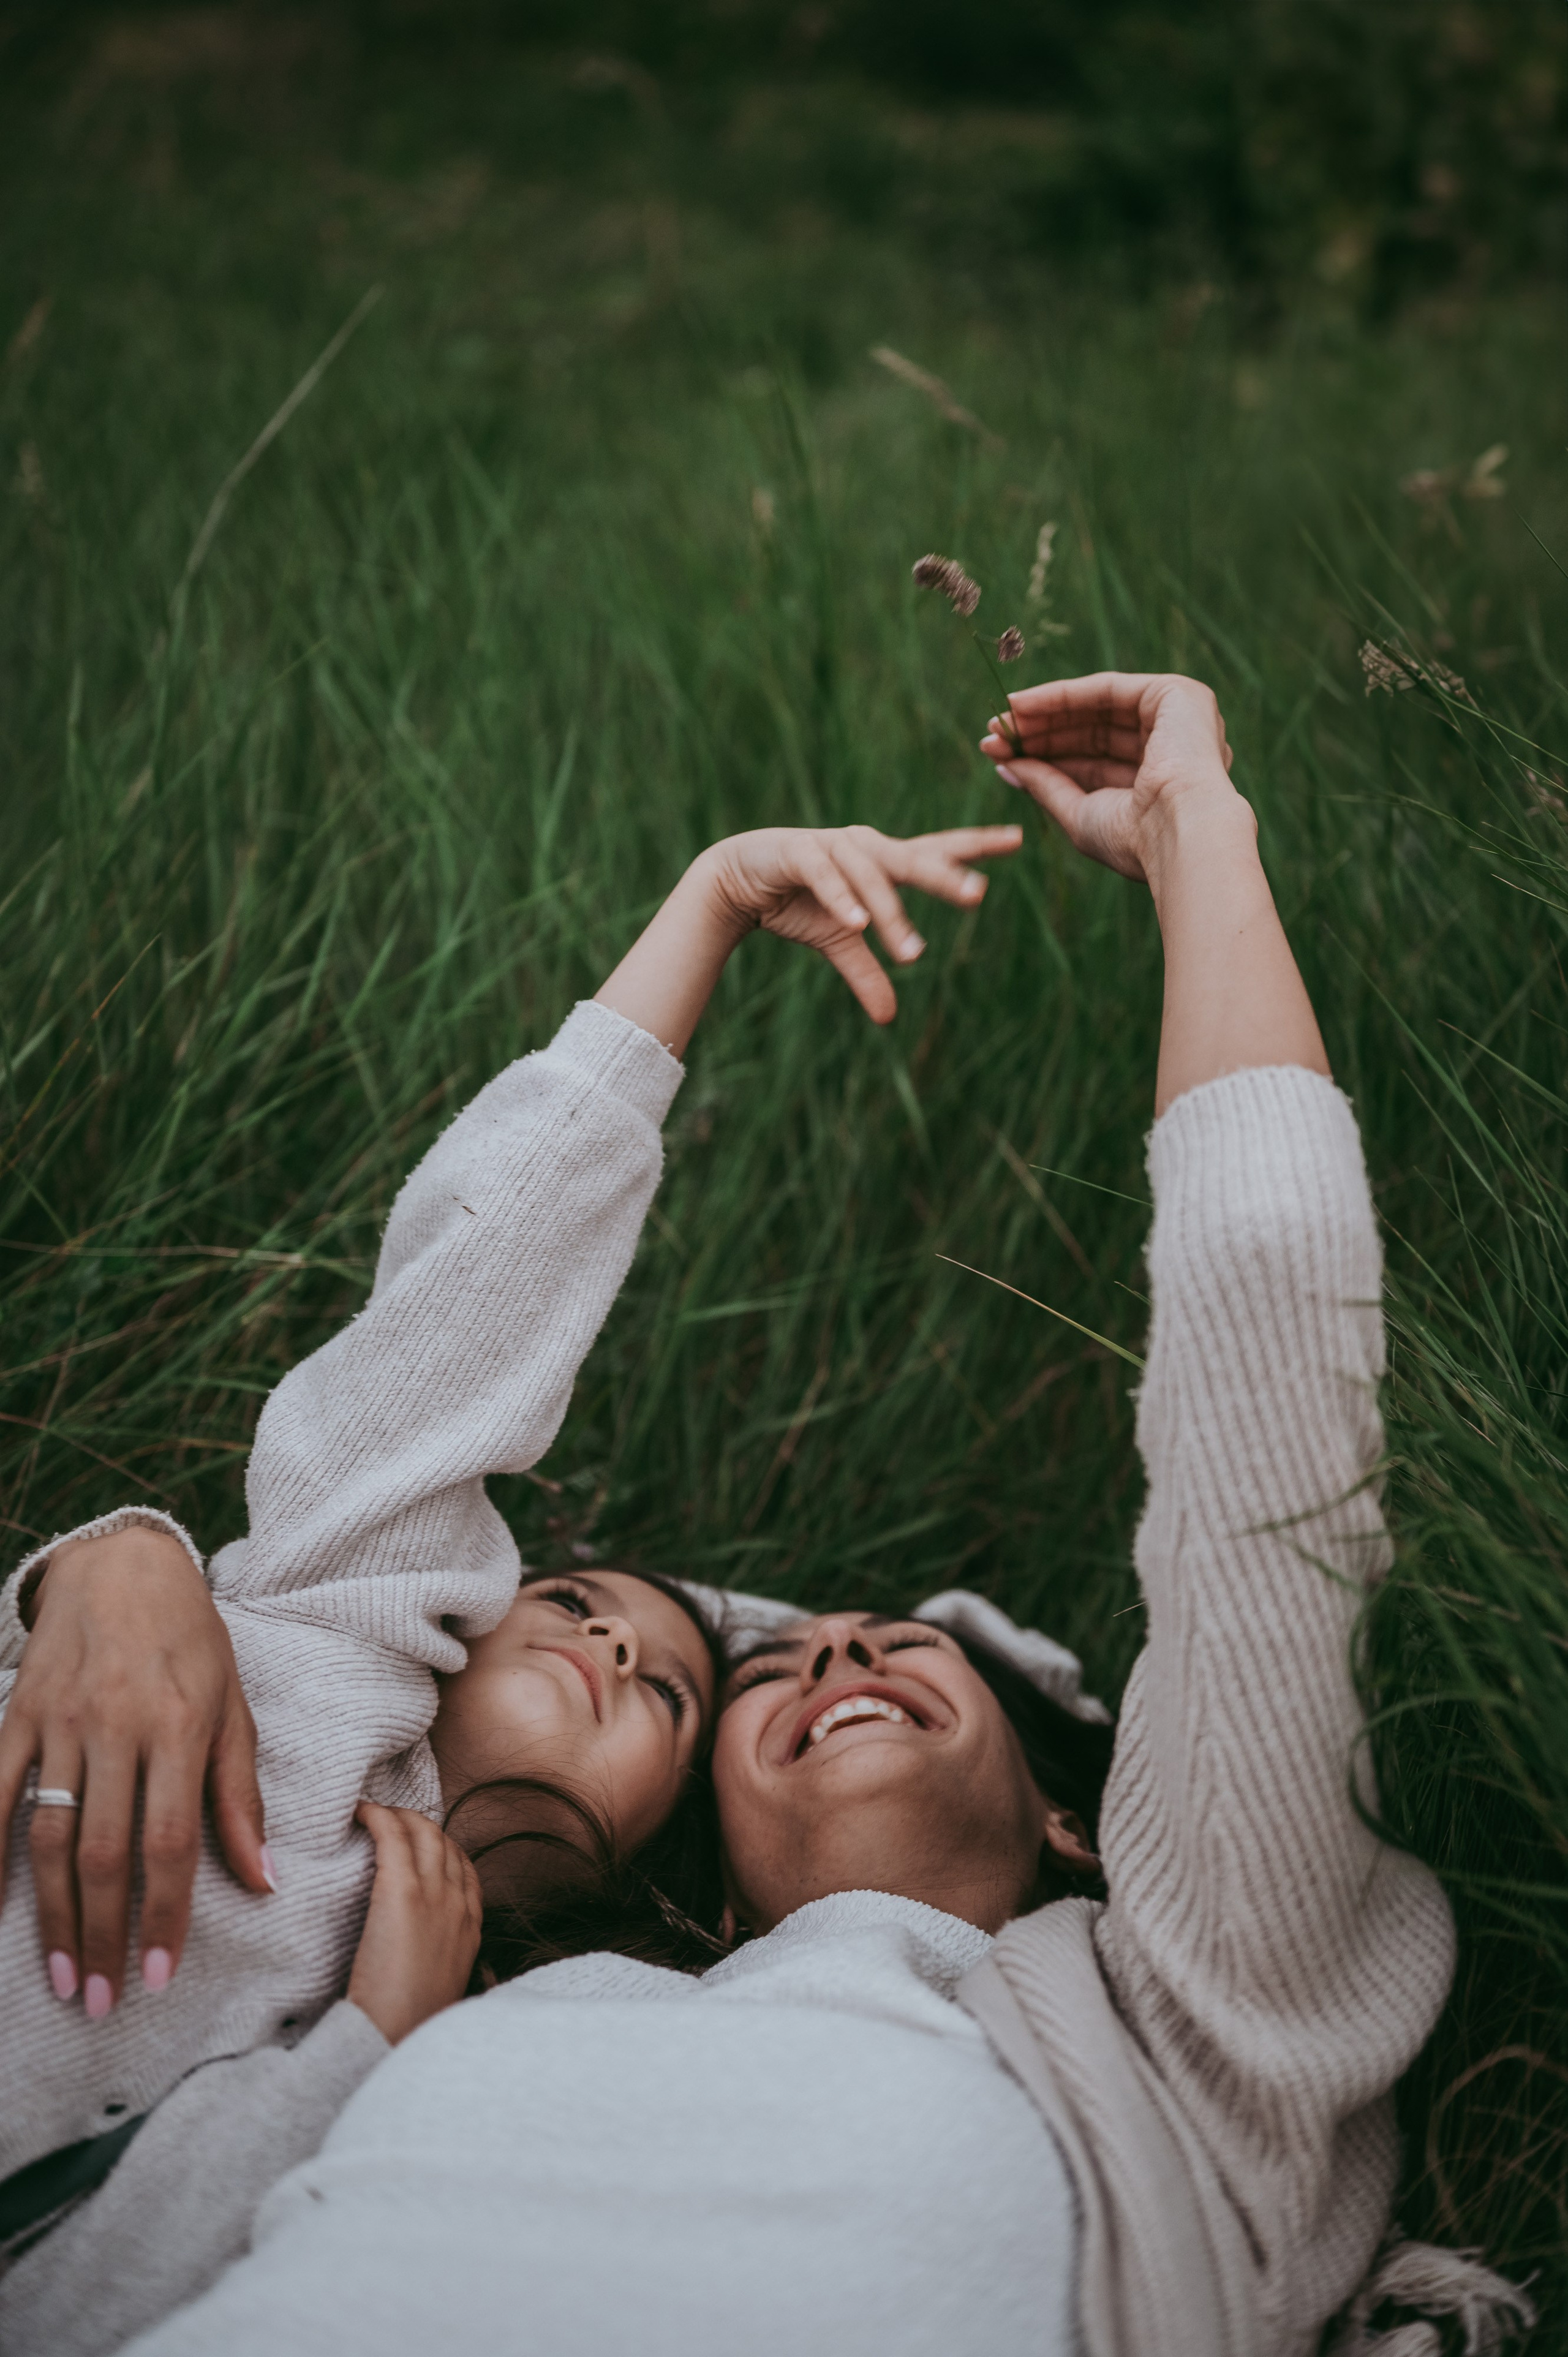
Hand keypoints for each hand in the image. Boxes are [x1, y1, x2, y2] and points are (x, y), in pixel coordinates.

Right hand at [0, 1526, 270, 2012]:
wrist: (122, 1564)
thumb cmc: (191, 1640)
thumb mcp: (234, 1707)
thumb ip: (242, 1795)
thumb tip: (264, 1879)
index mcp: (182, 1726)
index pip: (172, 1842)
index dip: (165, 1916)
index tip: (158, 1976)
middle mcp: (118, 1726)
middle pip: (107, 1853)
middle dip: (102, 1935)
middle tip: (99, 2000)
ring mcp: (61, 1722)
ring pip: (50, 1837)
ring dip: (52, 1915)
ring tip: (59, 1976)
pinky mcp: (17, 1713)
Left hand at [347, 1802, 482, 2045]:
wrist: (396, 2036)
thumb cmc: (410, 2022)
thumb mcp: (442, 1987)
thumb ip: (439, 1960)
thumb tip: (423, 1954)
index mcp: (470, 1926)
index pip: (464, 1868)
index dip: (440, 1848)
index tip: (416, 1844)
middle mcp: (458, 1903)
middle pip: (444, 1842)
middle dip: (419, 1823)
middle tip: (389, 1820)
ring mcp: (433, 1894)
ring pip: (423, 1831)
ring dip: (398, 1815)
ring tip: (373, 1813)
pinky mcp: (401, 1891)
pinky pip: (393, 1836)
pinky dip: (378, 1816)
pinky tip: (361, 1812)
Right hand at [694, 823, 1024, 1024]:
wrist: (735, 881)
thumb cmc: (796, 901)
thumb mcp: (838, 941)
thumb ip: (866, 971)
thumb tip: (890, 1018)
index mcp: (882, 860)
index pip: (936, 851)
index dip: (976, 846)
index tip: (1019, 839)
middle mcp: (864, 846)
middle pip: (914, 860)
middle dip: (945, 877)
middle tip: (978, 896)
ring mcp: (831, 845)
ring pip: (871, 878)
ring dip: (889, 914)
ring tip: (911, 953)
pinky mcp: (798, 851)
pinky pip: (826, 875)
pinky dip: (841, 899)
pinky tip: (857, 923)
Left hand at [979, 672, 1240, 883]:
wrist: (1180, 833)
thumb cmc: (1135, 840)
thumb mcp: (1080, 813)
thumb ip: (1046, 786)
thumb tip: (1006, 766)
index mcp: (1158, 784)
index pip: (1091, 762)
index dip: (1045, 756)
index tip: (1000, 755)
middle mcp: (1172, 747)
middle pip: (1092, 733)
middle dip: (1039, 733)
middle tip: (993, 735)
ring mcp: (1177, 718)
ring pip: (1096, 709)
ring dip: (1044, 714)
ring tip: (1000, 724)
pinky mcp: (1176, 695)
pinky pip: (1106, 689)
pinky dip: (1061, 695)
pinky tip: (1022, 705)